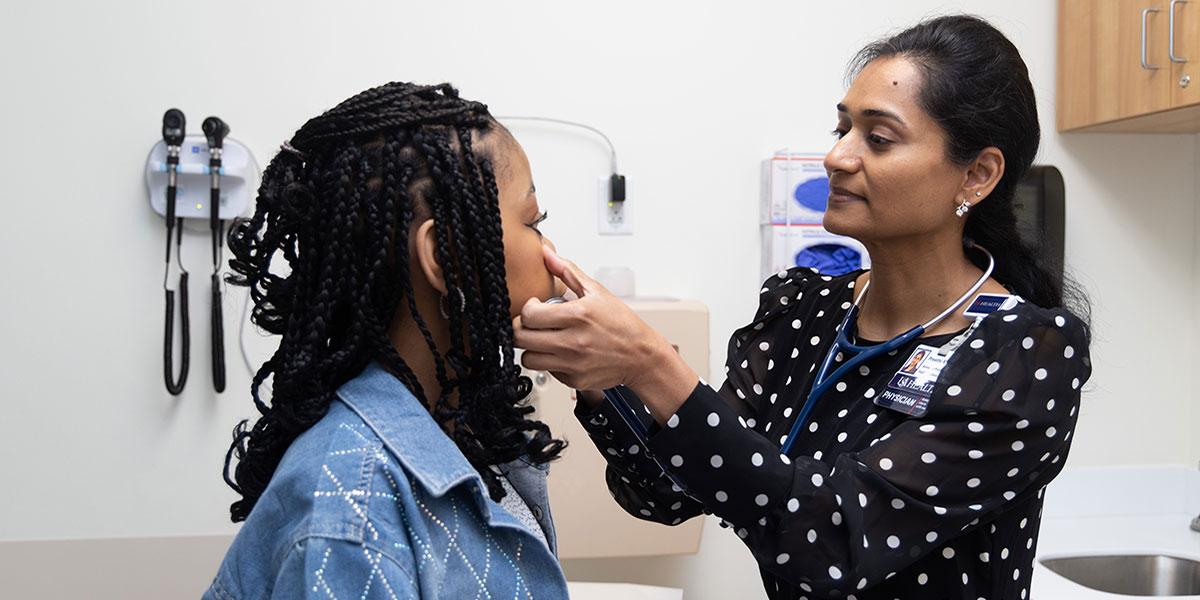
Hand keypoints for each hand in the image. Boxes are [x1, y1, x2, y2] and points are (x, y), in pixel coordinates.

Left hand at [514, 247, 667, 391]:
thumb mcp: (597, 292)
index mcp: (577, 316)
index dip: (527, 308)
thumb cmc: (622, 324)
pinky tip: (561, 353)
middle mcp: (573, 342)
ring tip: (543, 340)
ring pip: (527, 359)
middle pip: (521, 338)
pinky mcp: (573, 380)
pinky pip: (546, 372)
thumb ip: (568, 271)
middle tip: (532, 324)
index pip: (529, 315)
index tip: (535, 307)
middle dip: (521, 328)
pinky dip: (549, 362)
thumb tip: (547, 254)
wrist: (642, 357)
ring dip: (530, 348)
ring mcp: (572, 364)